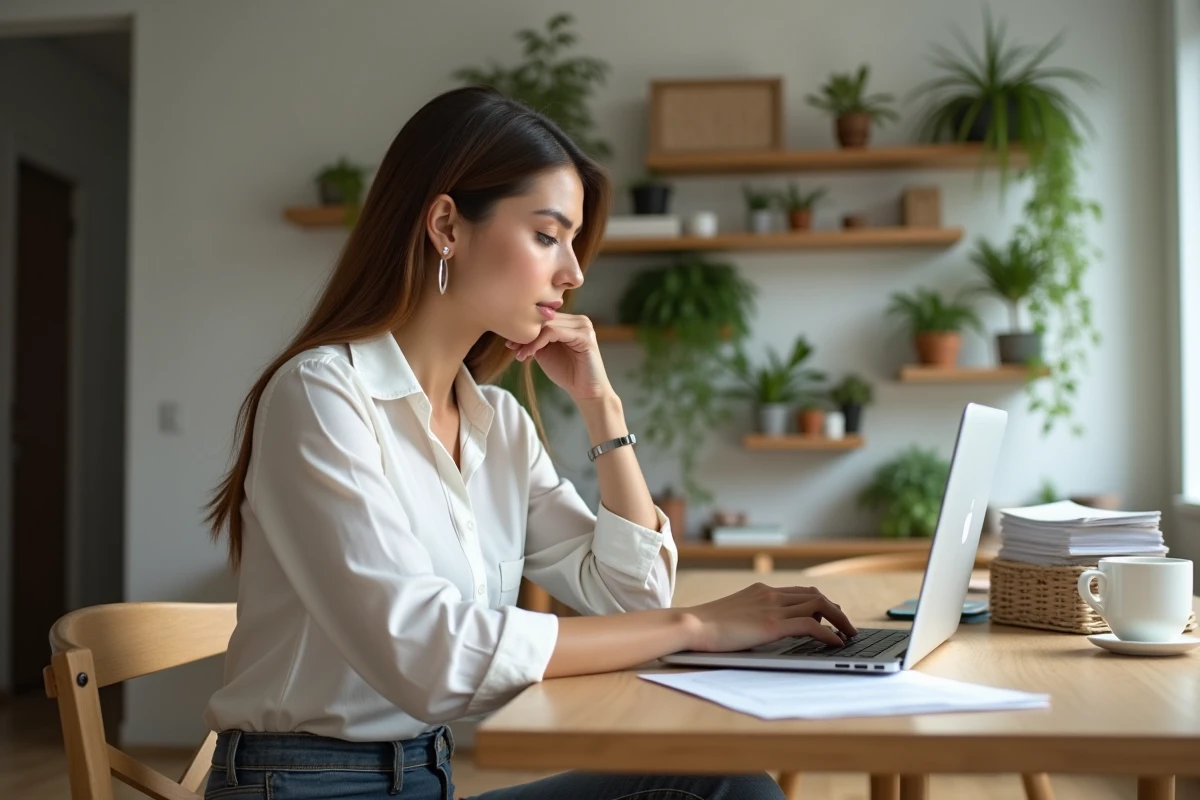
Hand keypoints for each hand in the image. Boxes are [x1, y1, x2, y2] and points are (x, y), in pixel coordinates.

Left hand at [506, 314, 613, 401]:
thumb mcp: (546, 351)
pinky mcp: (585, 336)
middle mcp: (579, 320)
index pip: (544, 317)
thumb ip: (536, 338)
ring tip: (519, 354)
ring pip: (548, 325)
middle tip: (510, 346)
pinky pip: (554, 333)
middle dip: (525, 333)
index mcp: (571, 321)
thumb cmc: (567, 373)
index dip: (526, 327)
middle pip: (545, 319)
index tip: (509, 342)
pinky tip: (529, 355)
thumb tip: (514, 328)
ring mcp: (584, 326)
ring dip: (530, 340)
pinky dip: (538, 343)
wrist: (585, 392)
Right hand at [680, 583, 857, 651]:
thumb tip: (760, 630)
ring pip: (819, 606)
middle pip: (815, 596)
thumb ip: (751, 617)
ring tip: (850, 635)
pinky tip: (836, 642)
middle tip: (847, 626)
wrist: (692, 625)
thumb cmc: (705, 627)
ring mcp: (772, 607)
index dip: (820, 603)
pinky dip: (829, 633)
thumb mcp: (733, 615)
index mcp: (760, 590)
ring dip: (840, 620)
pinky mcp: (772, 624)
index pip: (799, 592)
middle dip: (836, 610)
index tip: (831, 614)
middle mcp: (770, 593)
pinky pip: (811, 625)